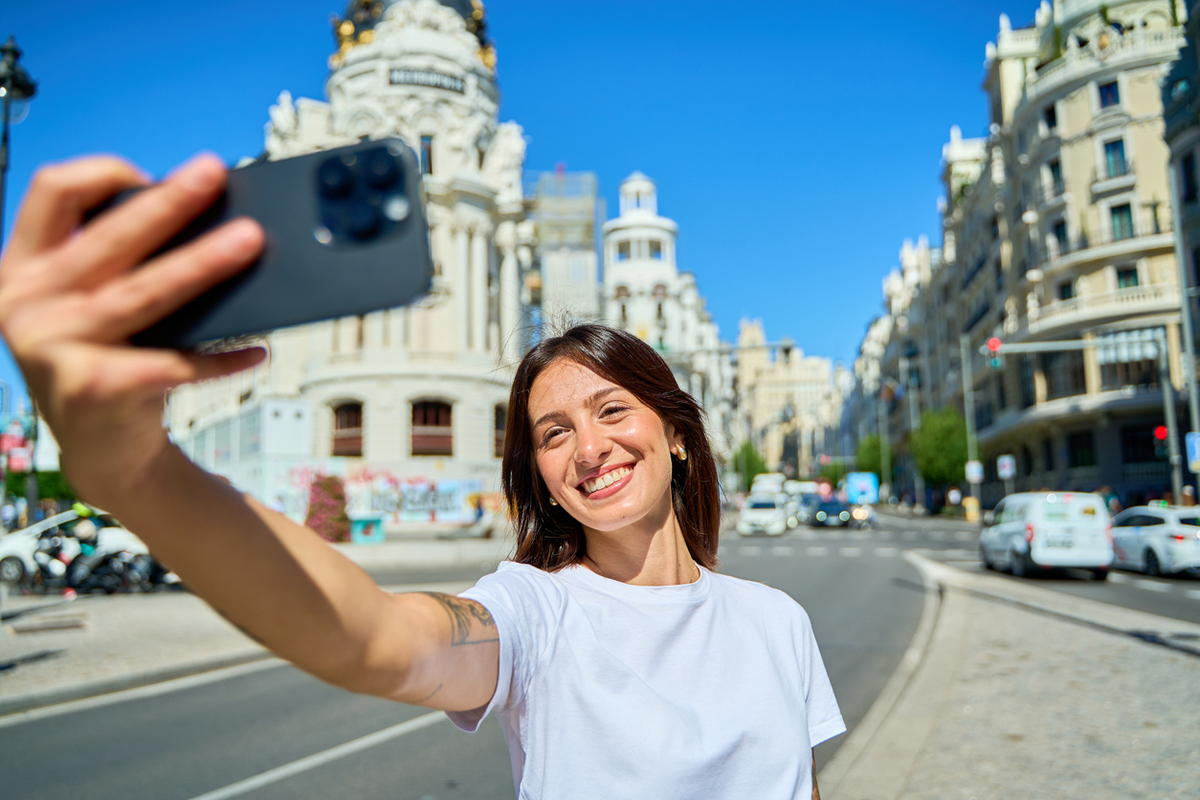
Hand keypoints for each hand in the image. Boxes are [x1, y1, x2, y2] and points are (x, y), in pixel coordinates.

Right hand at [0, 154, 264, 503]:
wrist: (103, 453)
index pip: (52, 192)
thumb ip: (118, 265)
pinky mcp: (93, 388)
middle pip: (110, 239)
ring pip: (145, 292)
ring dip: (203, 264)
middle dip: (169, 202)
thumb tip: (206, 219)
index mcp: (24, 269)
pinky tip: (257, 350)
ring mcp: (53, 348)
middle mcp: (27, 303)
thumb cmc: (109, 363)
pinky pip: (174, 362)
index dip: (102, 173)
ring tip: (251, 242)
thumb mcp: (93, 308)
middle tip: (215, 174)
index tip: (152, 175)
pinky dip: (222, 357)